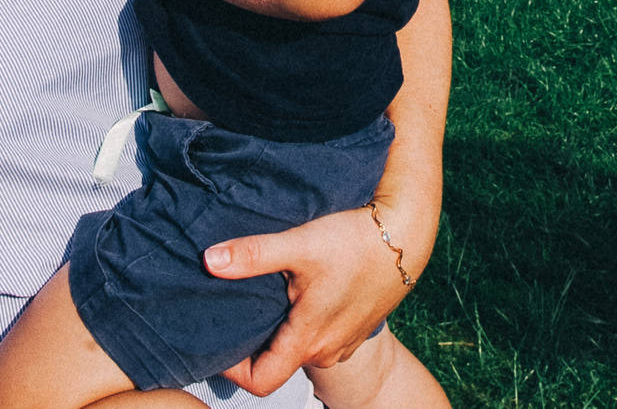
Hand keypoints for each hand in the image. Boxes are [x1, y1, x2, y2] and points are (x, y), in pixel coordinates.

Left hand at [206, 204, 418, 393]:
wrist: (407, 234)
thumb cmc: (355, 240)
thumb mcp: (299, 244)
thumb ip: (253, 254)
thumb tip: (209, 261)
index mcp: (308, 340)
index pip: (260, 381)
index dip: (233, 368)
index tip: (219, 341)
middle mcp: (326, 350)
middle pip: (277, 363)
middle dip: (254, 341)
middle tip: (234, 308)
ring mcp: (343, 342)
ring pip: (299, 347)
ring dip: (281, 329)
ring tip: (267, 295)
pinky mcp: (355, 327)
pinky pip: (320, 336)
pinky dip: (304, 321)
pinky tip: (301, 290)